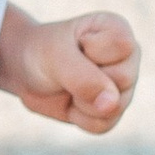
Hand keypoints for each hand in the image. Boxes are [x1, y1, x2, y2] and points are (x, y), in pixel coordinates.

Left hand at [0, 7, 137, 132]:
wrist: (26, 72)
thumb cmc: (43, 53)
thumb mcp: (55, 56)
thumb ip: (84, 78)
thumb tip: (112, 105)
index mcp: (118, 30)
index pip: (122, 45)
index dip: (93, 51)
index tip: (76, 44)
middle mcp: (128, 58)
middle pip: (124, 78)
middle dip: (86, 79)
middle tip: (69, 67)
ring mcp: (124, 87)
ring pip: (115, 106)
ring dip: (82, 101)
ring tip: (70, 84)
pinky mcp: (113, 111)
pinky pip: (104, 125)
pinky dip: (80, 118)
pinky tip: (71, 102)